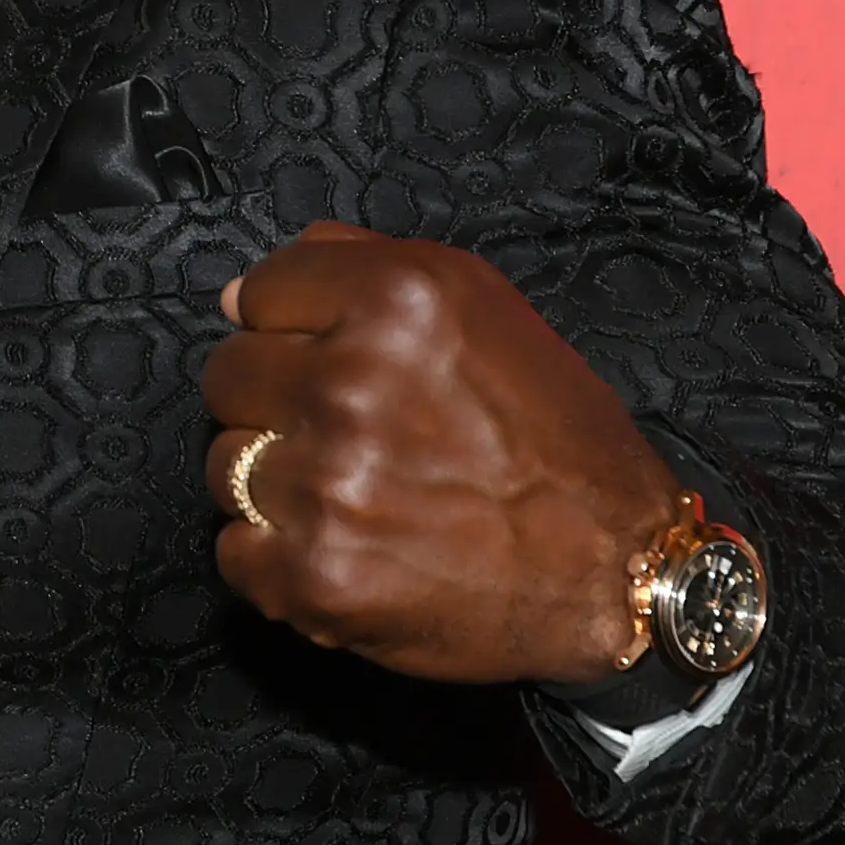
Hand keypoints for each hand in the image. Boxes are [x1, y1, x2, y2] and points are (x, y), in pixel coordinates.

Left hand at [202, 223, 686, 685]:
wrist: (619, 574)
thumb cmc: (552, 438)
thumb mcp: (478, 307)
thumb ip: (355, 267)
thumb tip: (237, 294)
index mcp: (394, 302)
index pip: (258, 293)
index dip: (293, 330)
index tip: (336, 361)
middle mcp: (352, 385)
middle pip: (228, 377)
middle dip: (278, 404)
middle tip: (355, 436)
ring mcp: (329, 486)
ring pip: (225, 465)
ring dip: (278, 483)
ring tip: (362, 496)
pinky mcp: (314, 576)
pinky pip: (234, 550)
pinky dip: (278, 559)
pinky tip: (348, 550)